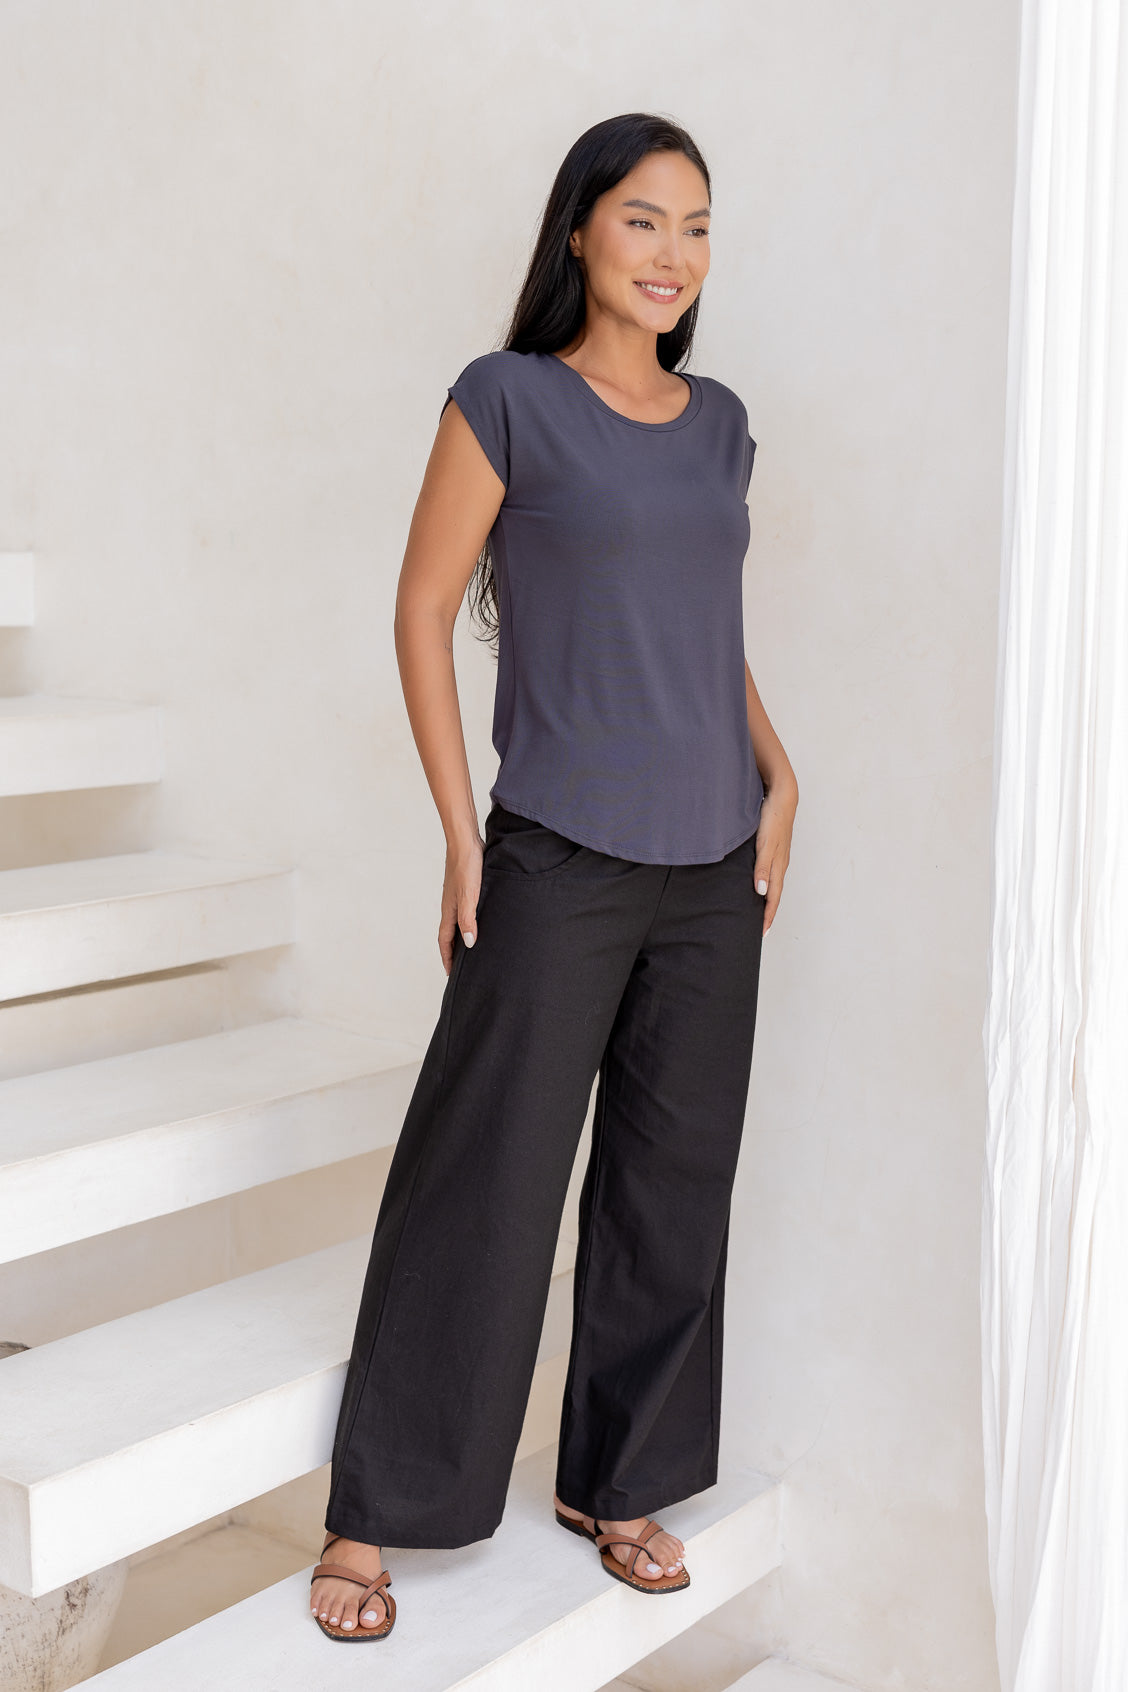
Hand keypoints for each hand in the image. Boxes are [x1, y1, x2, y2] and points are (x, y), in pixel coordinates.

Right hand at [439, 832, 483, 974]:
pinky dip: (469, 921)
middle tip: (461, 967)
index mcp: (449, 910)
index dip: (447, 957)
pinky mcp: (465, 888)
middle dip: (453, 951)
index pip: (445, 940)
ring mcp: (457, 896)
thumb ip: (468, 920)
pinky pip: (465, 911)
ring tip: (471, 948)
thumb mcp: (469, 896)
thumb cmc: (466, 866)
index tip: (450, 974)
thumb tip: (468, 944)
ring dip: (461, 936)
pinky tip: (480, 920)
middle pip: (450, 934)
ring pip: (457, 922)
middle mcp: (451, 905)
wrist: (465, 841)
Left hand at [752, 780, 796, 936]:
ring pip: (771, 883)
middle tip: (759, 929)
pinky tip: (756, 884)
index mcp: (778, 866)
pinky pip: (768, 872)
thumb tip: (762, 892)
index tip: (761, 933)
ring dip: (766, 899)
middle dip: (767, 912)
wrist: (781, 795)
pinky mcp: (773, 847)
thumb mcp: (765, 844)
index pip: (773, 898)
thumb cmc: (773, 818)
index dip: (767, 916)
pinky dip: (764, 883)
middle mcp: (779, 864)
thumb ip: (762, 867)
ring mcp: (777, 855)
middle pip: (774, 894)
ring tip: (757, 911)